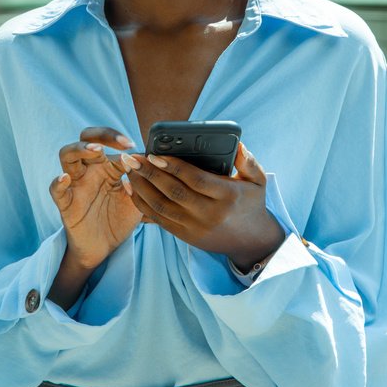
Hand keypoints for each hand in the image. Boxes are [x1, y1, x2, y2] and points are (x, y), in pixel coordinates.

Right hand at [49, 126, 141, 273]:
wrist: (104, 248)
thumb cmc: (119, 219)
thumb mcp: (137, 198)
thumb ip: (142, 180)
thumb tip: (150, 158)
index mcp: (106, 166)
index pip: (109, 142)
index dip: (121, 140)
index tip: (135, 145)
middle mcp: (89, 170)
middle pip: (86, 139)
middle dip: (102, 134)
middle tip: (121, 143)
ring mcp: (76, 185)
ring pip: (67, 155)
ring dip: (80, 149)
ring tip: (95, 150)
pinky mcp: (66, 204)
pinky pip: (56, 190)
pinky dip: (58, 182)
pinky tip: (65, 178)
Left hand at [124, 141, 283, 271]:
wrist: (250, 241)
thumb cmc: (251, 203)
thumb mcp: (258, 181)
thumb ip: (248, 162)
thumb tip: (237, 145)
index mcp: (227, 196)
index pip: (195, 180)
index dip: (173, 167)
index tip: (154, 154)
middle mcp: (209, 214)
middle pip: (173, 192)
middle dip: (148, 173)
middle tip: (131, 158)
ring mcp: (195, 227)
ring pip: (161, 207)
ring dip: (140, 188)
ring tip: (128, 170)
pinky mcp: (185, 235)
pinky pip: (158, 219)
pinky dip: (142, 203)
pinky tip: (131, 188)